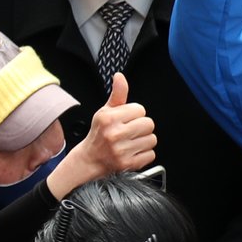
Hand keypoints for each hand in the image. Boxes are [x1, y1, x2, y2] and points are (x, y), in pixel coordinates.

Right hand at [45, 73, 155, 199]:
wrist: (90, 159)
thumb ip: (118, 94)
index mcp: (109, 118)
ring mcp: (121, 151)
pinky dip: (144, 154)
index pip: (140, 109)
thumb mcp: (105, 111)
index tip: (126, 120)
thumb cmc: (99, 133)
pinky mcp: (128, 164)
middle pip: (149, 124)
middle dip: (141, 127)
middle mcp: (114, 134)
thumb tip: (120, 76)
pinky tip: (132, 151)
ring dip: (144, 140)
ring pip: (152, 139)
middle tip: (130, 131)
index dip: (135, 114)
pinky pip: (151, 154)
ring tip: (131, 141)